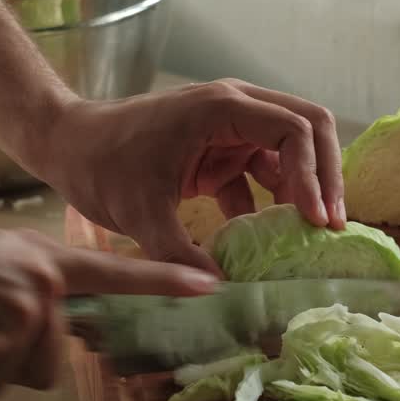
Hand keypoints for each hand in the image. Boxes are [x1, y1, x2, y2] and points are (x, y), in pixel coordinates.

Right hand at [0, 202, 215, 399]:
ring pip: (5, 378)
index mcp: (42, 260)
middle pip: (46, 361)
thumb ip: (18, 283)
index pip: (116, 273)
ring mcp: (18, 323)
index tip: (209, 286)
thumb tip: (28, 319)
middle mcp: (42, 291)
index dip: (164, 282)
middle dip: (5, 358)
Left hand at [36, 79, 346, 274]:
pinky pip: (264, 170)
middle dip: (327, 174)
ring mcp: (230, 126)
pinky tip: (272, 239)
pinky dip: (274, 200)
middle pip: (310, 126)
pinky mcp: (220, 148)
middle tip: (333, 224)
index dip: (315, 174)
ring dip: (306, 188)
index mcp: (221, 107)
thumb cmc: (100, 165)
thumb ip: (180, 255)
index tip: (315, 221)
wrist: (67, 145)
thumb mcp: (140, 215)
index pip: (296, 129)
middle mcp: (235, 107)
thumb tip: (219, 294)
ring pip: (293, 148)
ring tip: (314, 235)